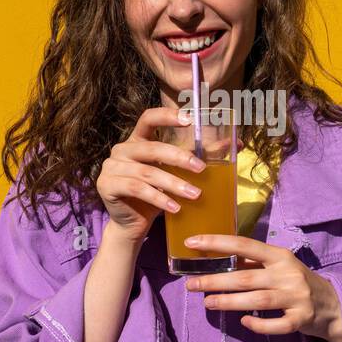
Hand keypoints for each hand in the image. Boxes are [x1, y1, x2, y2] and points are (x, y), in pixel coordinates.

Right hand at [95, 107, 206, 244]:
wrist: (132, 225)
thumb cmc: (156, 196)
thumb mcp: (176, 174)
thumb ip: (198, 156)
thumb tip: (235, 143)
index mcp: (138, 140)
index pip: (148, 118)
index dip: (167, 116)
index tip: (189, 119)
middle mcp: (122, 149)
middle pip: (152, 148)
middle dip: (179, 157)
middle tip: (201, 169)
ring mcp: (111, 166)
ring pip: (147, 172)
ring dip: (173, 184)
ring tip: (194, 195)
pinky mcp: (106, 185)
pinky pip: (136, 189)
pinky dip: (158, 198)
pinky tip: (175, 208)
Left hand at [181, 234, 341, 339]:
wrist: (333, 305)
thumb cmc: (298, 281)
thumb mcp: (279, 266)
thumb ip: (253, 263)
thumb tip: (216, 258)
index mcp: (280, 256)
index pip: (245, 245)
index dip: (217, 243)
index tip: (192, 242)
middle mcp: (287, 274)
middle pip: (246, 277)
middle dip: (215, 280)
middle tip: (191, 284)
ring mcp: (295, 297)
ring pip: (257, 301)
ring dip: (229, 302)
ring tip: (207, 303)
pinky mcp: (301, 320)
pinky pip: (276, 325)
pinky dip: (259, 325)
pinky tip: (243, 322)